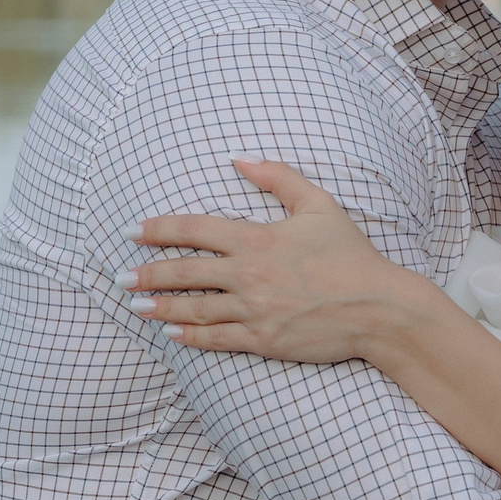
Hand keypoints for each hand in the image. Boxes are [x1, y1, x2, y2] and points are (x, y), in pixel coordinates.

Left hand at [121, 159, 437, 364]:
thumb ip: (278, 177)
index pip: (194, 230)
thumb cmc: (350, 255)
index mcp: (257, 238)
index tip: (134, 232)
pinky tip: (172, 334)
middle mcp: (249, 274)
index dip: (159, 230)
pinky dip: (191, 337)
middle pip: (184, 272)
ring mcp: (254, 310)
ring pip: (194, 308)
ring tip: (135, 308)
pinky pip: (217, 339)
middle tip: (121, 278)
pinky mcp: (264, 341)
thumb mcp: (319, 204)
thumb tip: (240, 158)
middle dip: (147, 274)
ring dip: (160, 308)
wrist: (379, 307)